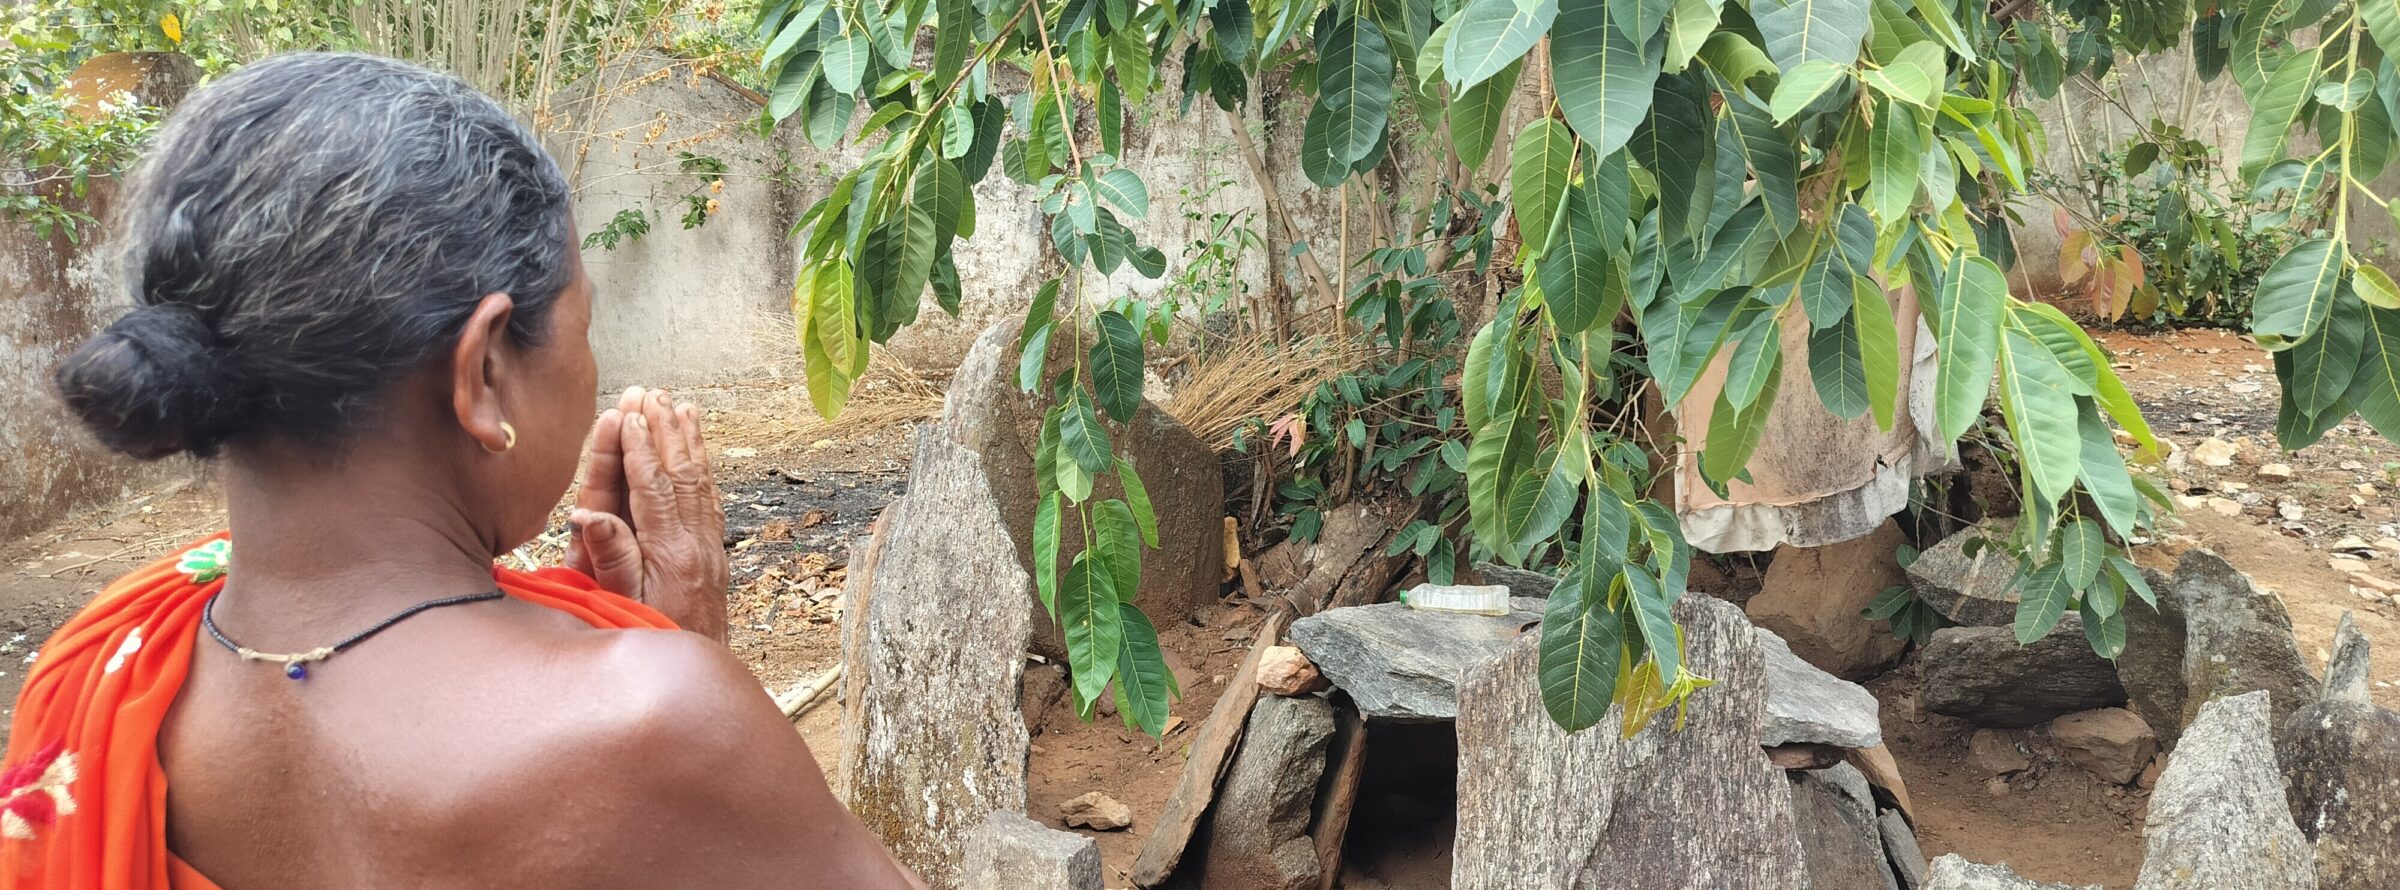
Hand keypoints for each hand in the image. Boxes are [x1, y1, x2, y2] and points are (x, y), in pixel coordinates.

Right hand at [566, 387, 730, 639]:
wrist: (698, 669)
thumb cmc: (650, 642)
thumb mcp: (619, 607)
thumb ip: (609, 559)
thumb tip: (587, 515)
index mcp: (669, 554)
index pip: (652, 488)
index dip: (637, 449)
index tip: (627, 415)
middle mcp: (695, 545)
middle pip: (681, 475)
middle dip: (665, 432)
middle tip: (652, 395)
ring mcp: (709, 548)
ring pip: (701, 484)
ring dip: (689, 442)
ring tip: (680, 407)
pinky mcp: (715, 555)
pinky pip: (710, 502)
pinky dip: (704, 470)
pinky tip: (699, 452)